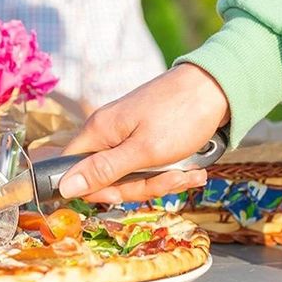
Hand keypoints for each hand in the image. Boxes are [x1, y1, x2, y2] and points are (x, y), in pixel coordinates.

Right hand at [59, 64, 229, 202]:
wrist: (217, 87)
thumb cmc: (181, 115)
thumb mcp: (144, 151)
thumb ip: (104, 170)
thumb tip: (63, 188)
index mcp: (100, 130)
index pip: (72, 170)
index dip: (94, 190)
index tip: (121, 195)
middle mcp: (112, 132)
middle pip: (109, 179)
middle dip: (143, 186)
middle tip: (170, 178)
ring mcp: (133, 134)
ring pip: (136, 175)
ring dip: (165, 180)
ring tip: (190, 172)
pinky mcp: (152, 137)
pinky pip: (154, 166)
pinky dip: (174, 171)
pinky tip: (194, 169)